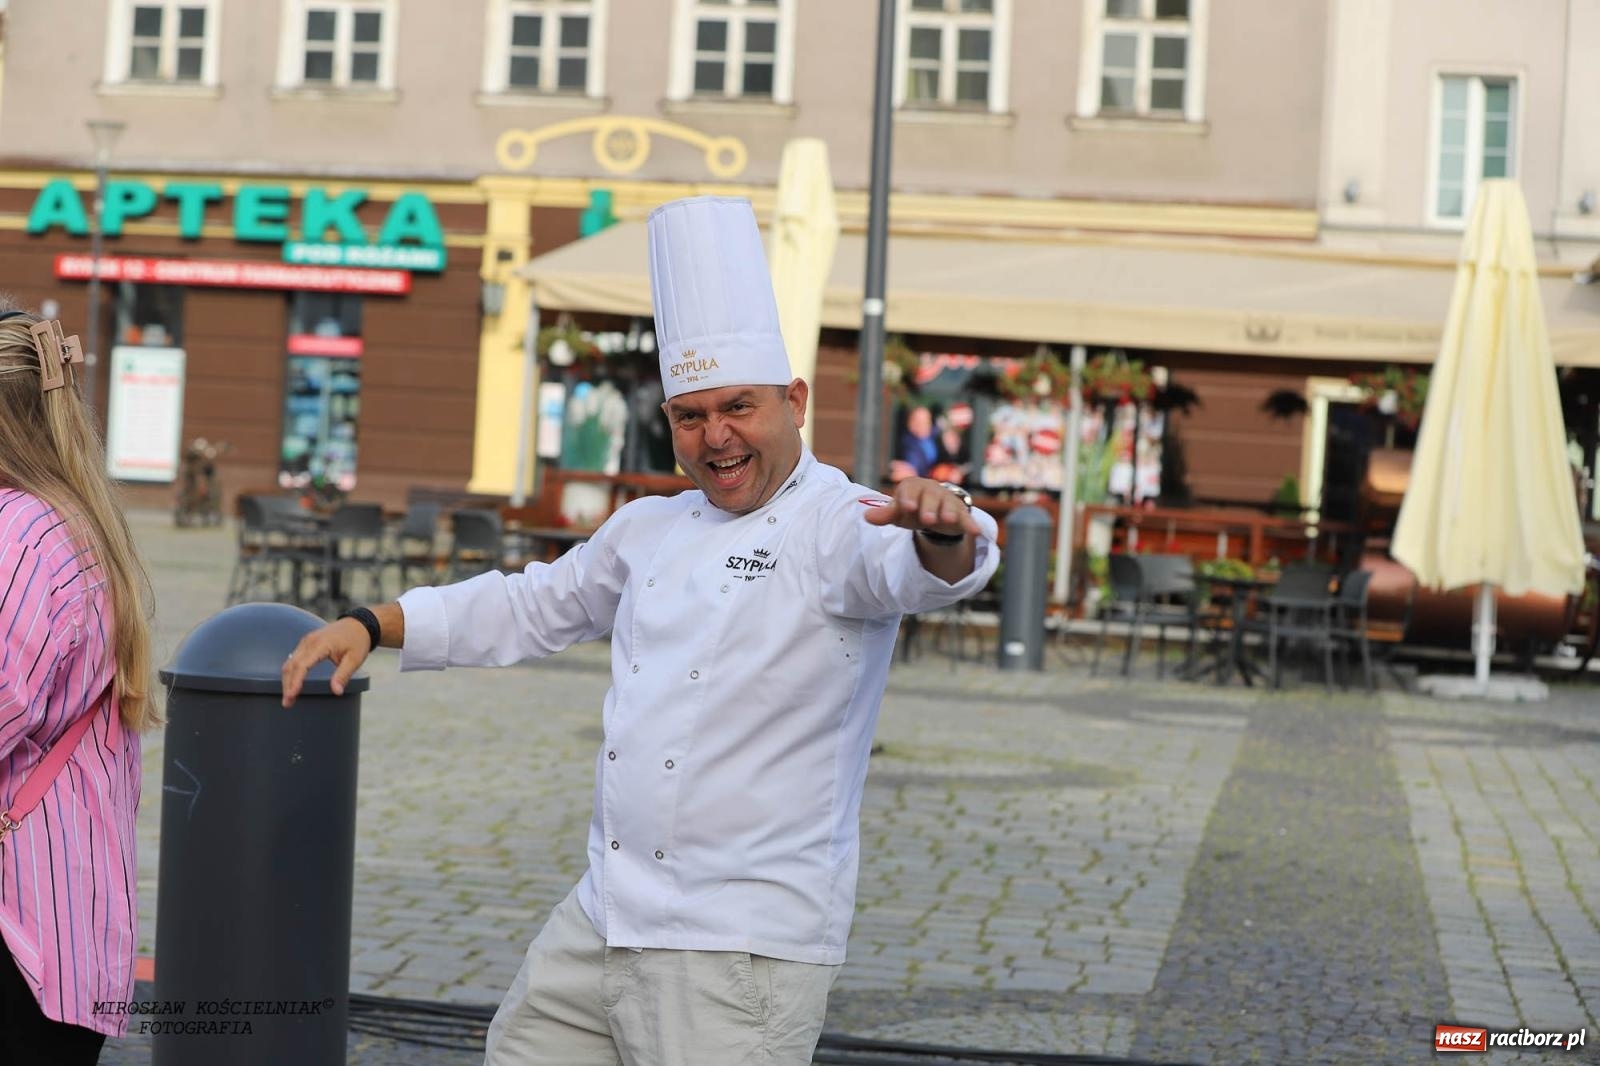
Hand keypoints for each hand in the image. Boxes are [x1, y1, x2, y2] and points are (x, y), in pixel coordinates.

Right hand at [280, 618, 370, 706]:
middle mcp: (309, 641)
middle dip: (288, 684)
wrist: (358, 624)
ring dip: (287, 679)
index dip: (295, 681)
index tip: (291, 695)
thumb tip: (336, 692)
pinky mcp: (306, 643)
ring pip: (290, 662)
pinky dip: (291, 672)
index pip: (303, 665)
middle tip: (287, 703)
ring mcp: (306, 641)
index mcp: (321, 644)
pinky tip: (292, 684)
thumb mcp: (354, 659)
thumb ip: (343, 675)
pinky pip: (294, 658)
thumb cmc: (357, 641)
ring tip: (288, 698)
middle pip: (292, 665)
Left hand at [863, 478, 980, 538]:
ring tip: (946, 520)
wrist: (933, 510)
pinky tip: (976, 532)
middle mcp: (931, 490)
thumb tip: (866, 517)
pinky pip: (966, 517)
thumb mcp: (898, 513)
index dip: (908, 498)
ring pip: (948, 504)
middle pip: (930, 496)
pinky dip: (970, 524)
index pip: (909, 489)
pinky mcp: (960, 512)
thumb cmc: (912, 509)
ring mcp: (947, 500)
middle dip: (928, 507)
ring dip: (948, 511)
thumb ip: (885, 515)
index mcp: (913, 486)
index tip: (907, 507)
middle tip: (927, 519)